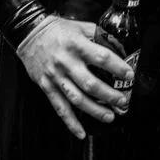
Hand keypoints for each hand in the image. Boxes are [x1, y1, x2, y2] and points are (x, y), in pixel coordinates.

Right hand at [16, 16, 133, 139]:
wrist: (30, 34)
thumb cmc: (58, 29)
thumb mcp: (80, 26)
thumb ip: (97, 35)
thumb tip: (117, 44)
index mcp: (77, 45)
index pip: (102, 58)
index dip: (117, 67)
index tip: (129, 75)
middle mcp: (67, 62)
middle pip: (90, 84)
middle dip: (109, 95)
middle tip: (122, 100)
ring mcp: (56, 77)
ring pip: (77, 99)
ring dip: (95, 110)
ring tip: (110, 116)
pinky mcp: (47, 86)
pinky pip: (60, 107)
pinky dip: (71, 122)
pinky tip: (81, 133)